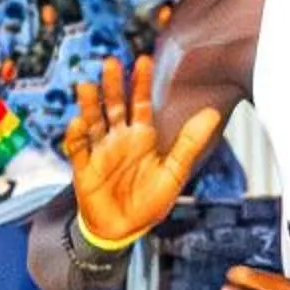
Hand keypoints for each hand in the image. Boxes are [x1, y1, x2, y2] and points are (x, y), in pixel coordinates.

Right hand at [63, 55, 223, 251]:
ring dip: (90, 104)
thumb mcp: (174, 173)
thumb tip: (212, 113)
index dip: (140, 82)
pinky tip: (78, 124)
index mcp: (141, 137)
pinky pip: (77, 149)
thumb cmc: (148, 203)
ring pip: (93, 122)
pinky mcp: (83, 168)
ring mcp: (100, 152)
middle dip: (112, 85)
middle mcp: (119, 139)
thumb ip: (190, 143)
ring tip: (87, 86)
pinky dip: (76, 136)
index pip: (140, 103)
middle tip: (111, 63)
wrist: (122, 230)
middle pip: (114, 106)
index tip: (143, 60)